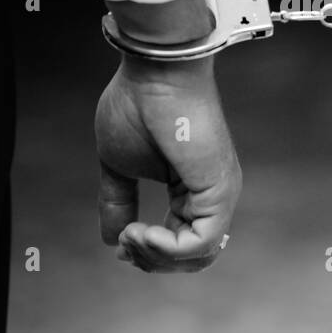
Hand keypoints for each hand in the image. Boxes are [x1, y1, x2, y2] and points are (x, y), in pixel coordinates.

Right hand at [95, 54, 241, 271]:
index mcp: (191, 188)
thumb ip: (117, 202)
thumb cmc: (138, 105)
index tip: (122, 242)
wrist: (155, 73)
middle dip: (151, 260)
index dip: (149, 252)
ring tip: (132, 236)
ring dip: (157, 256)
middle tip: (125, 244)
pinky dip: (168, 249)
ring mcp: (219, 194)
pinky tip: (142, 232)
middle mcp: (211, 194)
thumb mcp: (119, 165)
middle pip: (192, 257)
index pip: (181, 242)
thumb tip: (112, 240)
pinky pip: (201, 243)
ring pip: (199, 256)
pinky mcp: (219, 191)